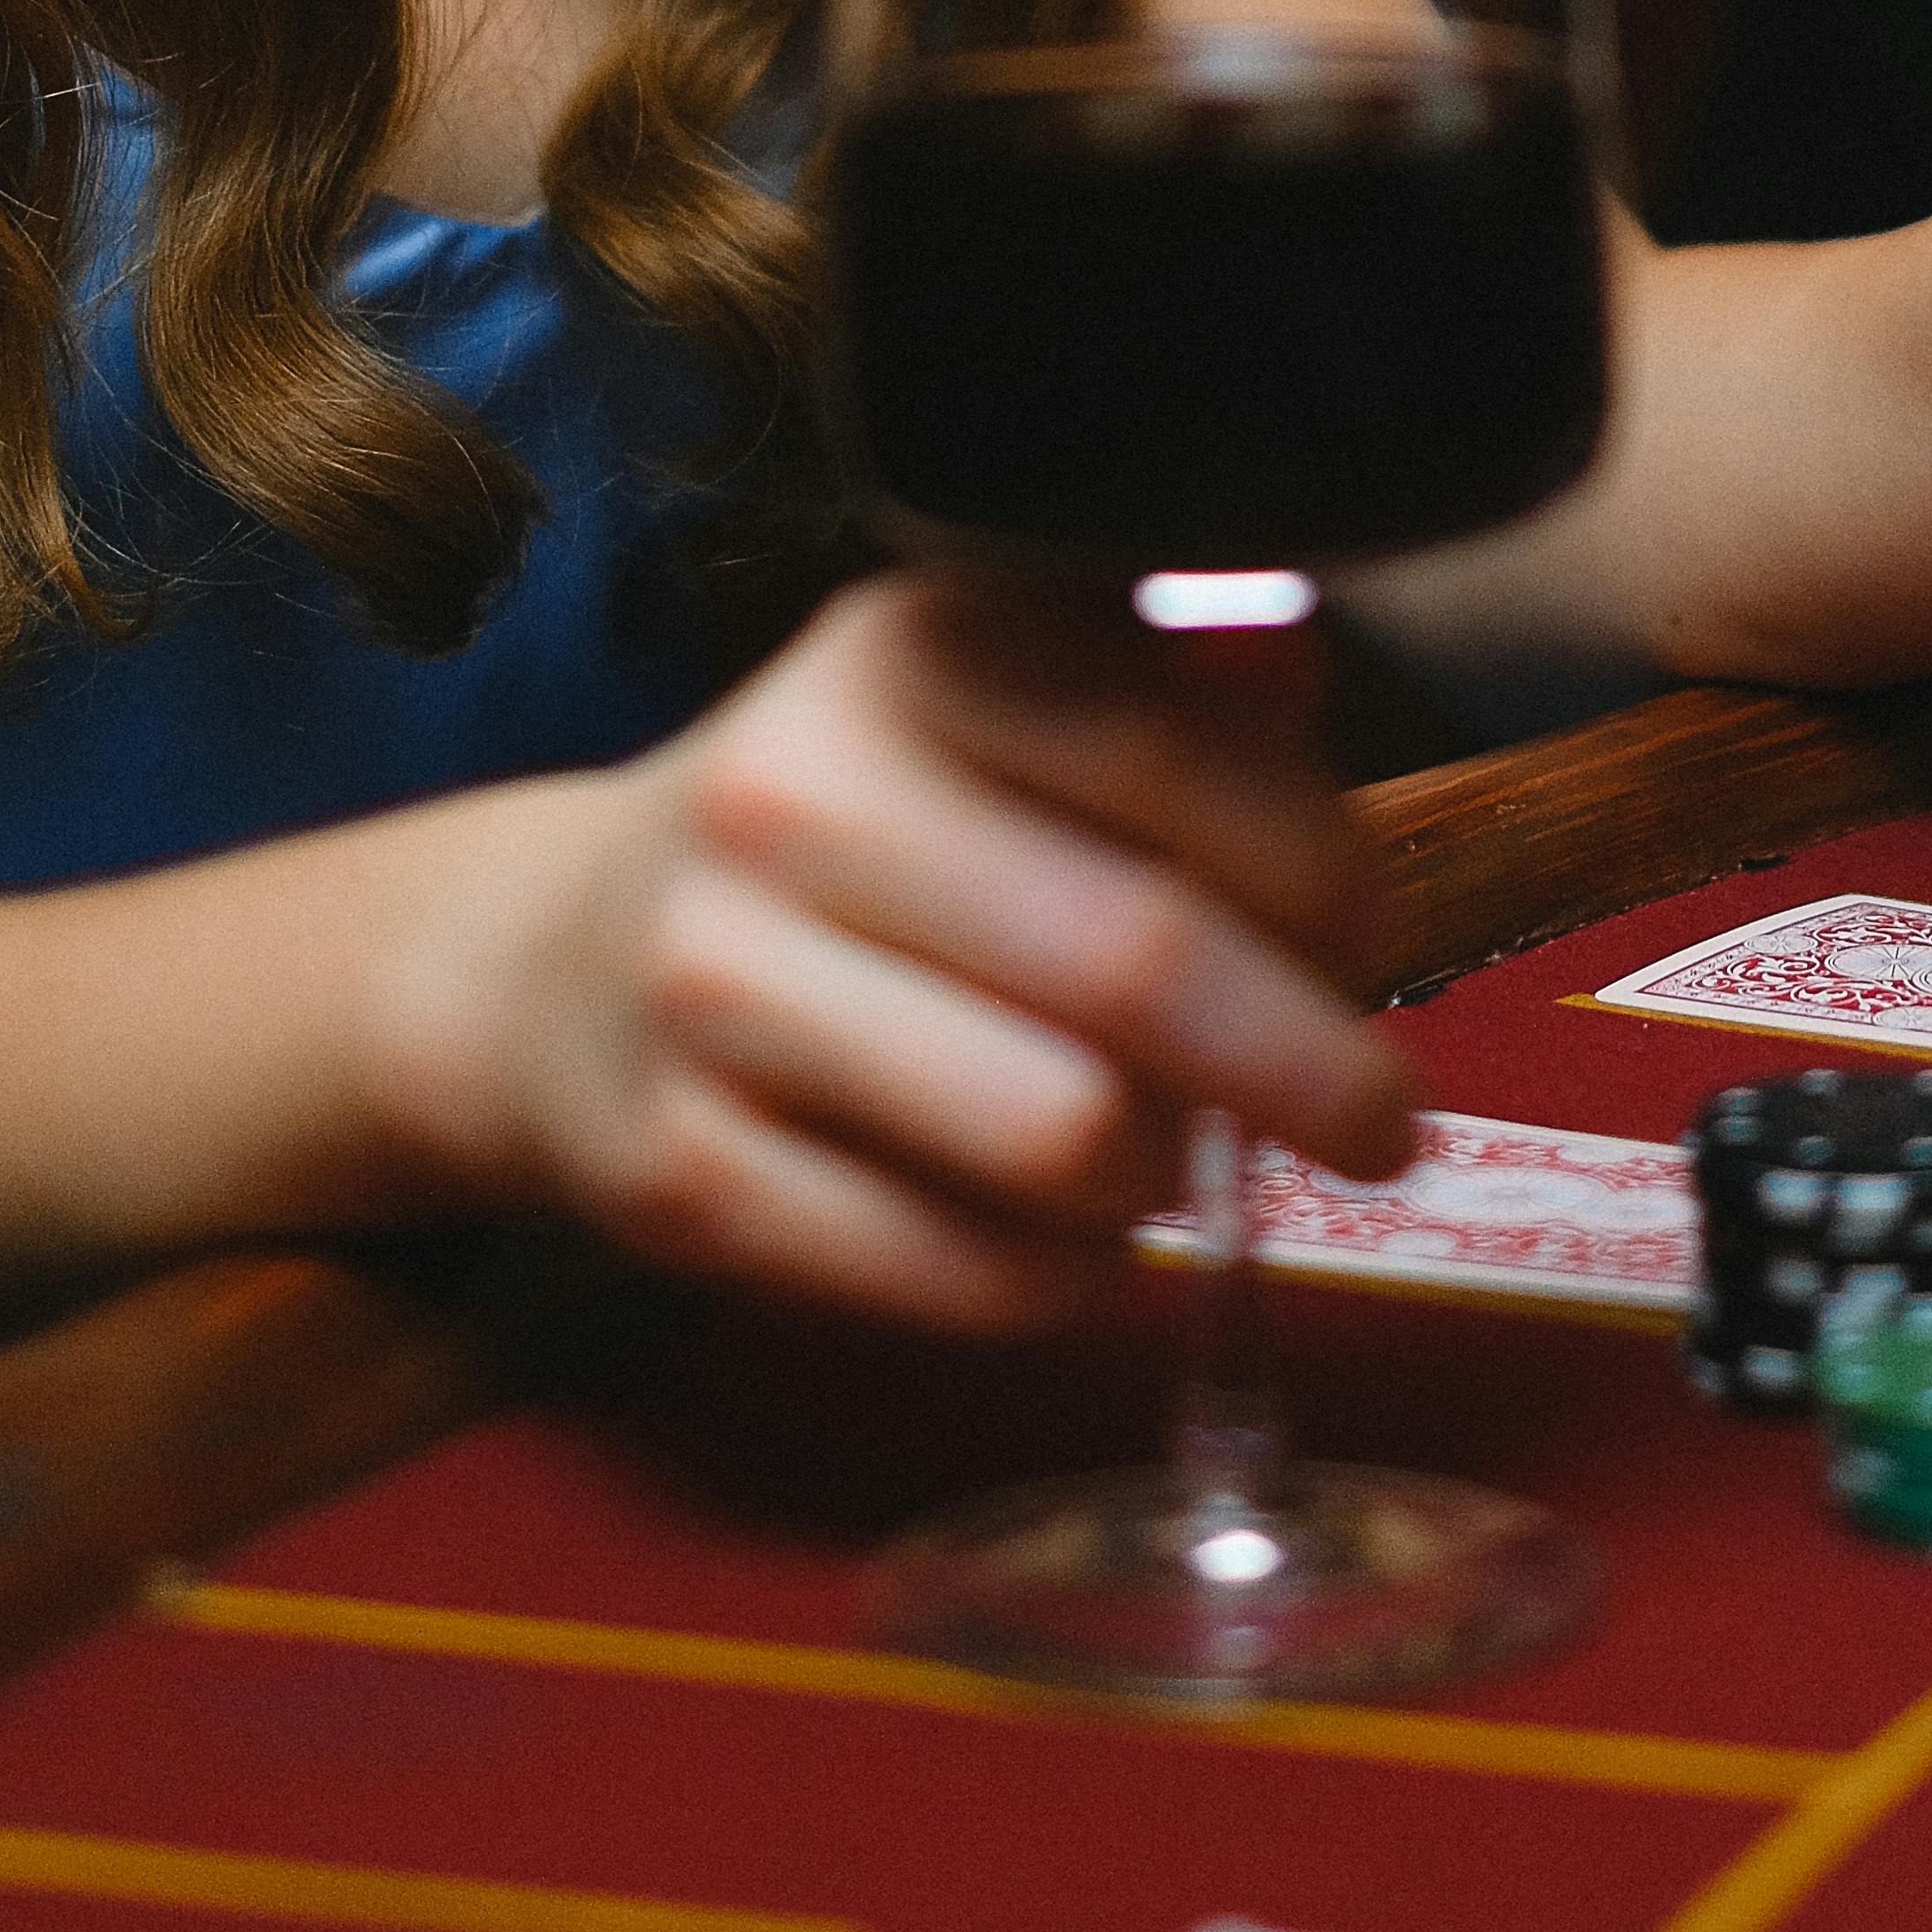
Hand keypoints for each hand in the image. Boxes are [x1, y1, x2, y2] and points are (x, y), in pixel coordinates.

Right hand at [371, 568, 1419, 1331]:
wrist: (547, 958)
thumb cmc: (847, 829)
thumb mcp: (982, 701)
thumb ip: (1165, 685)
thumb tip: (1305, 692)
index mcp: (900, 655)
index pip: (1178, 757)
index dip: (1328, 869)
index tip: (1373, 935)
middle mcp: (790, 800)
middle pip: (1141, 964)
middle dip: (1312, 1063)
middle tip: (1384, 1122)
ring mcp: (717, 992)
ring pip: (1067, 1138)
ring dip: (1174, 1173)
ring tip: (1178, 1156)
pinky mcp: (684, 1176)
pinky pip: (963, 1272)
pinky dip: (1064, 1277)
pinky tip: (1072, 1235)